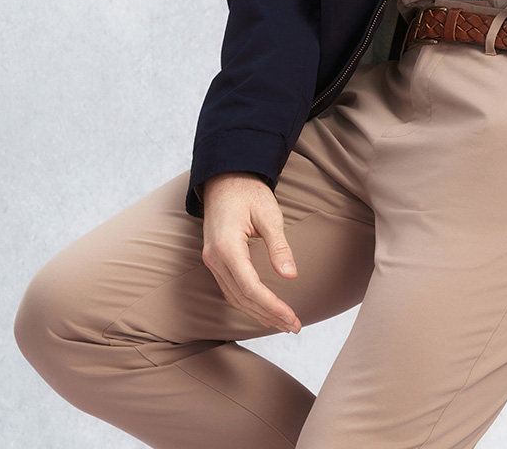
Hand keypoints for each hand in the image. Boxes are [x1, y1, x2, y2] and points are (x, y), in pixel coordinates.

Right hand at [199, 172, 302, 333]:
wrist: (224, 179)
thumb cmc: (248, 192)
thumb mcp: (268, 214)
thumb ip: (278, 246)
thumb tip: (291, 276)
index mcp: (227, 246)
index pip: (250, 287)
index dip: (272, 306)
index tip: (292, 318)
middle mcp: (215, 258)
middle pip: (242, 297)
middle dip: (268, 315)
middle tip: (294, 326)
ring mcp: (212, 260)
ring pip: (234, 297)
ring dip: (258, 313)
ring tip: (283, 323)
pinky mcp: (215, 260)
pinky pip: (230, 289)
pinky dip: (248, 302)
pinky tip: (263, 308)